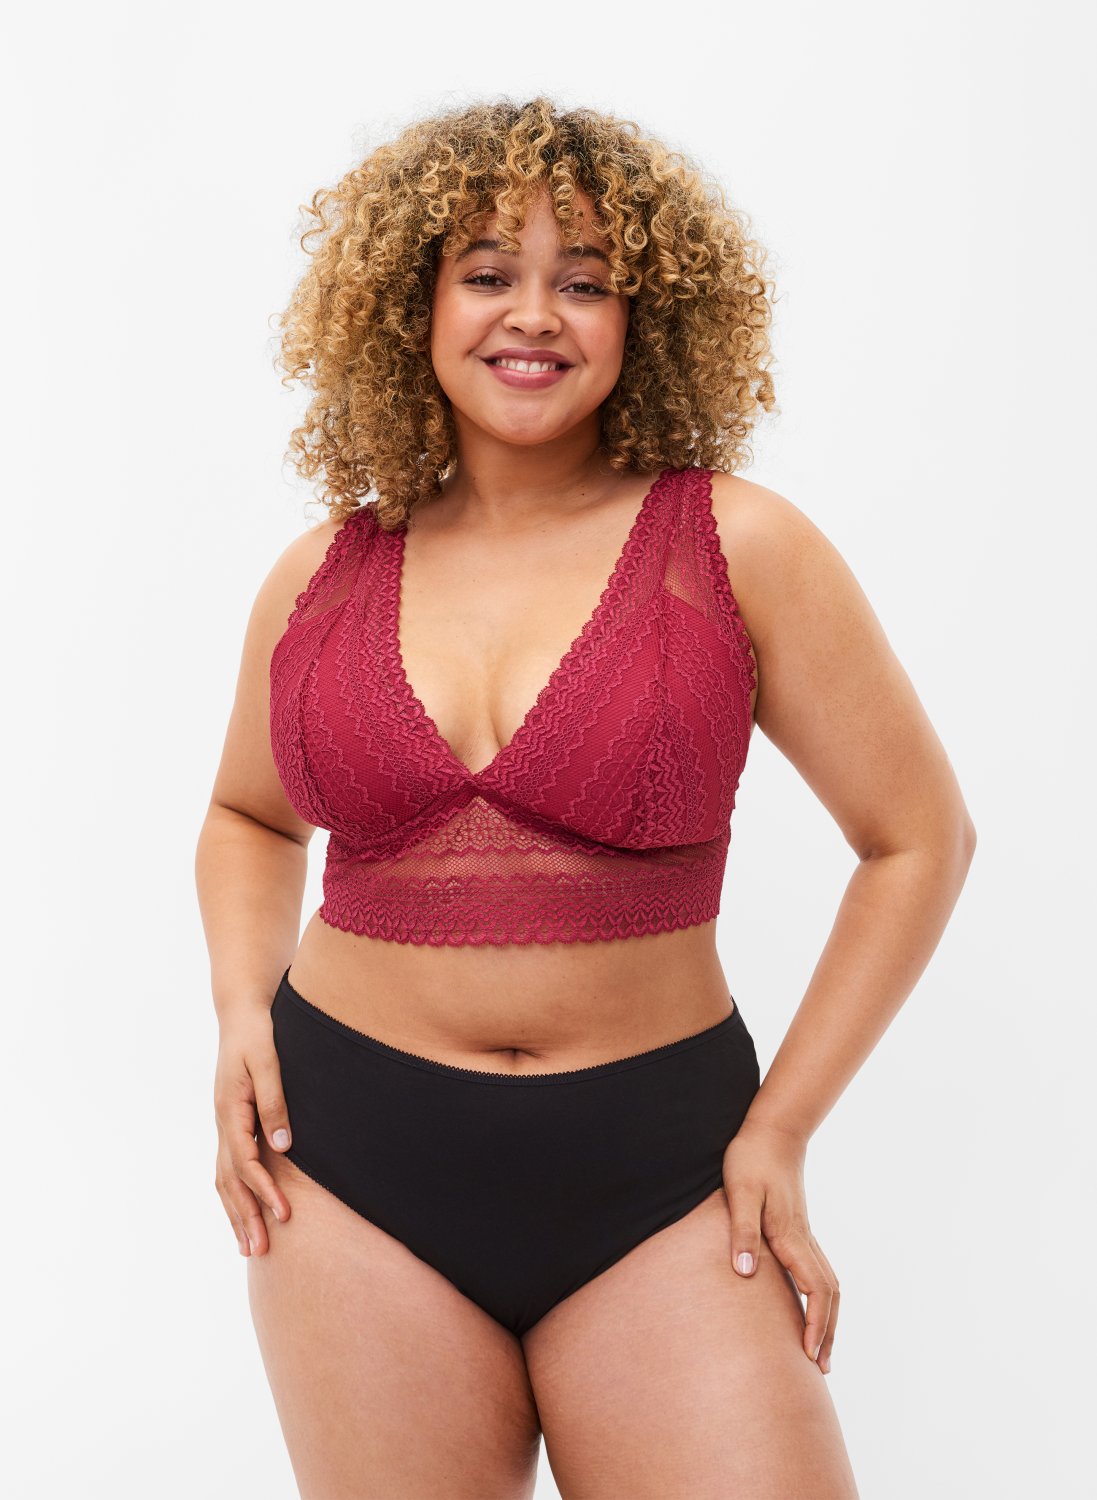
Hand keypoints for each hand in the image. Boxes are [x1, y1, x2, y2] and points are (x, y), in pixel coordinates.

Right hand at [213, 1007, 293, 1255]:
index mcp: (230, 1110)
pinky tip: (243, 1213)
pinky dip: (234, 1195)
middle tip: (261, 1252)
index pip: (246, 1162)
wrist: (240, 1013)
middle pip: (230, 1181)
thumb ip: (275, 1102)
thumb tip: (284, 1147)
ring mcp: (223, 1125)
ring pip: (225, 1179)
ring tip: (249, 1248)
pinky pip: (228, 1168)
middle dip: (245, 1217)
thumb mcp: (269, 1061)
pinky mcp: (231, 1123)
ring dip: (236, 1214)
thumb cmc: (257, 1033)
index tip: (285, 1216)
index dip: (264, 1191)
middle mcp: (222, 1122)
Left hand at [721, 1117, 839, 1373]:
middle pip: (829, 1292)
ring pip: (828, 1282)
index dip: (815, 1323)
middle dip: (828, 1331)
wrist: (773, 1131)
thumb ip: (742, 1231)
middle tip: (821, 1368)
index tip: (810, 1355)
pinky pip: (817, 1271)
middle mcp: (803, 1238)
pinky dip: (820, 1298)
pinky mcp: (798, 1229)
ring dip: (828, 1317)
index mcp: (790, 1235)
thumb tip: (746, 1272)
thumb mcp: (740, 1192)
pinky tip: (808, 1308)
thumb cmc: (751, 1159)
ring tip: (820, 1350)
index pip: (814, 1288)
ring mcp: (804, 1234)